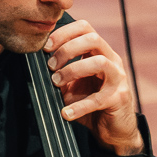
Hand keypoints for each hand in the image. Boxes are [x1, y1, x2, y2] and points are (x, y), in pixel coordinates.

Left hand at [43, 20, 142, 153]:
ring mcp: (118, 78)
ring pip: (100, 62)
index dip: (64, 33)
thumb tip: (37, 66)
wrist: (112, 128)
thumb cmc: (91, 102)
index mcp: (99, 52)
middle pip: (93, 39)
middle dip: (67, 50)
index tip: (45, 47)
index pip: (85, 28)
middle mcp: (112, 60)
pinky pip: (98, 99)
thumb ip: (59, 73)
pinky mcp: (119, 98)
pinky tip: (66, 113)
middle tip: (50, 66)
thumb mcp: (71, 85)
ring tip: (56, 83)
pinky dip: (79, 106)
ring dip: (73, 71)